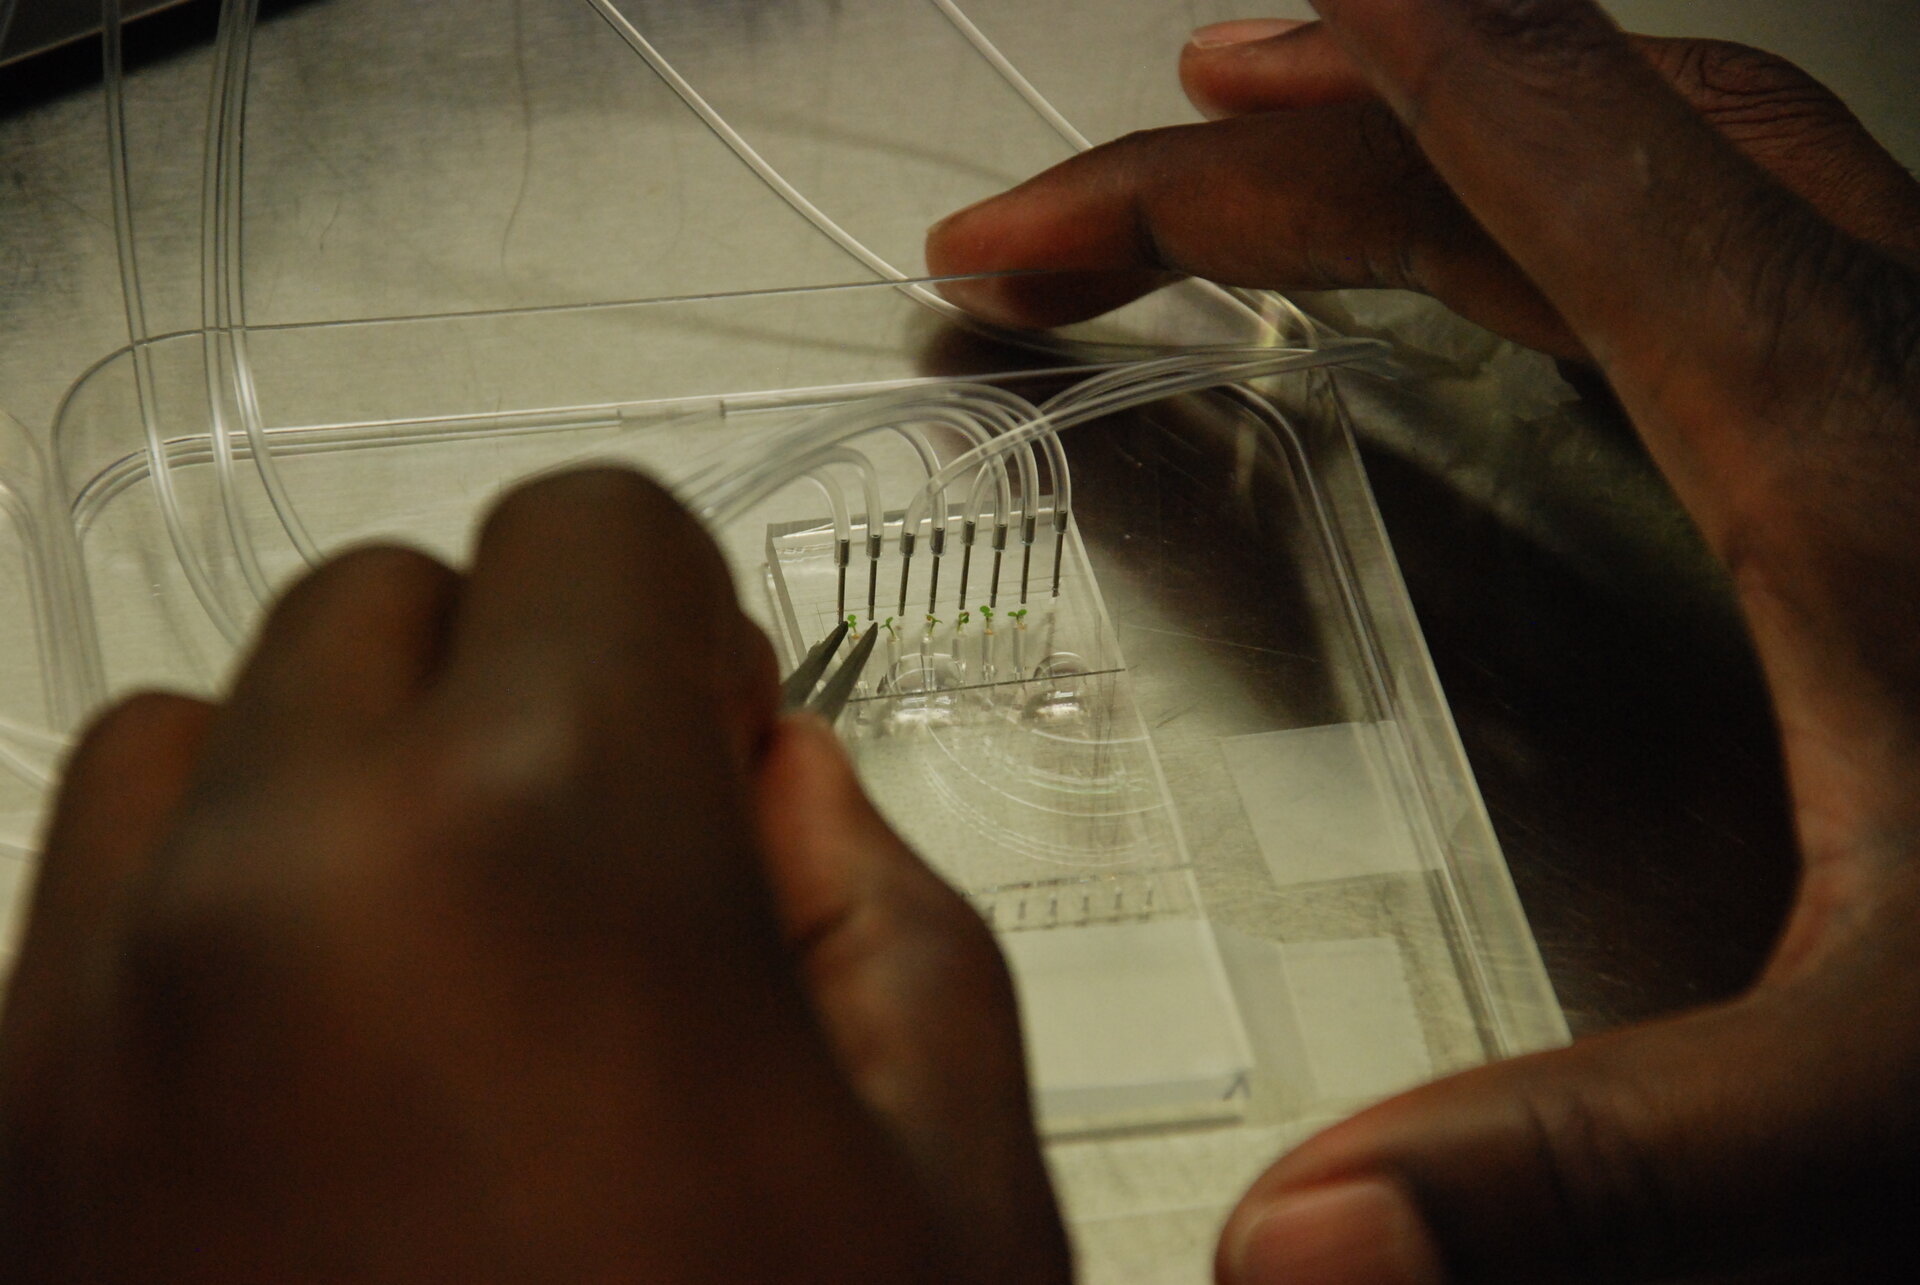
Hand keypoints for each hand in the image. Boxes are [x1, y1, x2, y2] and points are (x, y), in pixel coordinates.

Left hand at [0, 469, 1067, 1284]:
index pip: (592, 532)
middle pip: (381, 603)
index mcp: (549, 846)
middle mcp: (269, 882)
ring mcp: (77, 1017)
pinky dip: (200, 925)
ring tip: (441, 979)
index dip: (686, 629)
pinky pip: (73, 911)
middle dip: (513, 692)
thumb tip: (779, 784)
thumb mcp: (951, 1213)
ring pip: (198, 735)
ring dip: (335, 793)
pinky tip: (311, 1094)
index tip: (715, 754)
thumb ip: (893, 920)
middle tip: (602, 877)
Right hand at [935, 4, 1919, 1283]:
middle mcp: (1880, 352)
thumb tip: (1299, 1242)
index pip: (1501, 162)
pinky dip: (1559, 208)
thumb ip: (1588, 1171)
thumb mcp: (1880, 1119)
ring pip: (1637, 146)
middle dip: (1254, 153)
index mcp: (1834, 439)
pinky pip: (1720, 232)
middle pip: (1520, 134)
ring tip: (1264, 140)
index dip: (1260, 139)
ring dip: (1421, 126)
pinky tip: (1505, 288)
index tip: (1084, 171)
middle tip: (1067, 233)